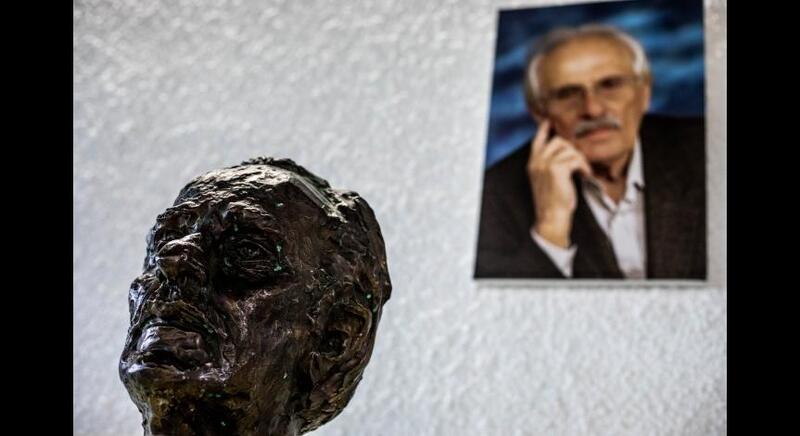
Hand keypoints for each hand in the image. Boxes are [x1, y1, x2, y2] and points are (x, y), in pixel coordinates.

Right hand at [526, 119, 591, 247]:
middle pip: (559, 141)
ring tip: (583, 171)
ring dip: (580, 159)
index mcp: (533, 163)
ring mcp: (546, 164)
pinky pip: (576, 159)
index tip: (549, 121)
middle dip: (572, 149)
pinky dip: (584, 166)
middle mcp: (537, 161)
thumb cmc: (553, 201)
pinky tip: (585, 175)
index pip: (537, 140)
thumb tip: (566, 151)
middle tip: (579, 163)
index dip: (544, 129)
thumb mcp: (547, 180)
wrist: (551, 216)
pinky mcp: (557, 169)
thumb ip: (550, 164)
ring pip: (570, 149)